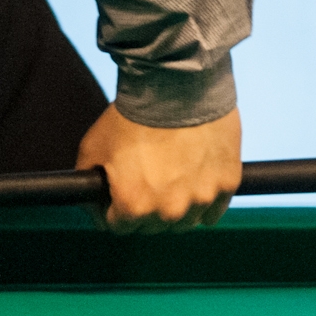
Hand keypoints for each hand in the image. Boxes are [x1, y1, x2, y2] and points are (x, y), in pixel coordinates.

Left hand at [75, 104, 241, 232]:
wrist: (176, 88)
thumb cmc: (132, 117)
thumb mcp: (93, 148)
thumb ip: (88, 181)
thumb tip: (90, 197)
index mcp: (133, 206)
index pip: (118, 227)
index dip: (110, 209)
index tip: (113, 195)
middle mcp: (169, 211)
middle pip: (152, 227)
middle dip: (142, 210)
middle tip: (142, 180)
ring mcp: (201, 199)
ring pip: (184, 221)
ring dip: (174, 207)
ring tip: (167, 178)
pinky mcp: (226, 185)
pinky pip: (212, 211)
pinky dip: (202, 202)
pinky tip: (192, 181)